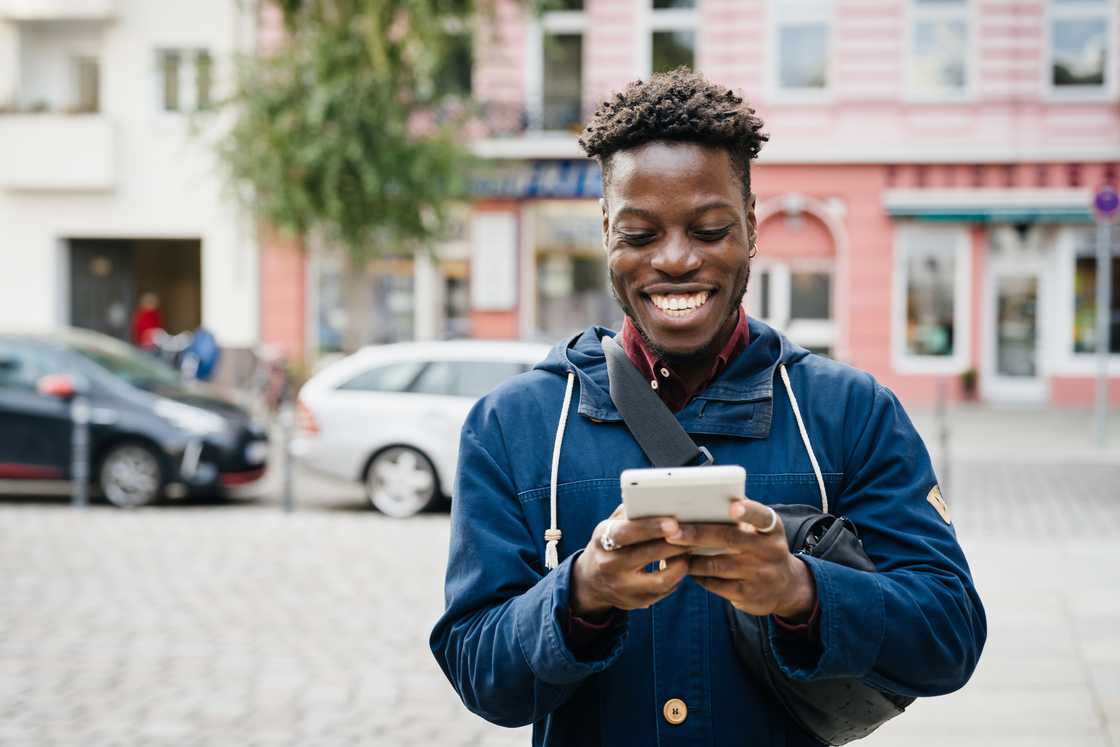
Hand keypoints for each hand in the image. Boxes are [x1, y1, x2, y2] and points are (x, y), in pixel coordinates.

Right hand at [570, 503, 691, 617]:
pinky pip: (664, 591)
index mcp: (602, 540)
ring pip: (661, 580)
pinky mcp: (635, 603)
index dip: (650, 527)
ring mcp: (622, 587)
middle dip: (676, 544)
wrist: (592, 580)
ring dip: (681, 564)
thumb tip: (659, 498)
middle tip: (696, 533)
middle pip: (648, 555)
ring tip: (691, 550)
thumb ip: (631, 512)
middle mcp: (609, 565)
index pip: (626, 533)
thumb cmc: (611, 543)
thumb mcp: (612, 525)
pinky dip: (677, 577)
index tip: (674, 523)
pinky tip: (682, 564)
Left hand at [667, 498, 815, 618]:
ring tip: (668, 550)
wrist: (786, 588)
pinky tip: (682, 568)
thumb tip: (704, 497)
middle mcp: (769, 551)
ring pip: (716, 565)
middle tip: (672, 531)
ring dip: (689, 558)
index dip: (748, 511)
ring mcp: (759, 575)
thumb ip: (741, 516)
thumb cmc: (761, 548)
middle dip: (697, 534)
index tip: (733, 507)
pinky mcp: (748, 594)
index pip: (761, 517)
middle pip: (728, 539)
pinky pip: (714, 584)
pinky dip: (696, 575)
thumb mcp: (762, 532)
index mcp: (771, 529)